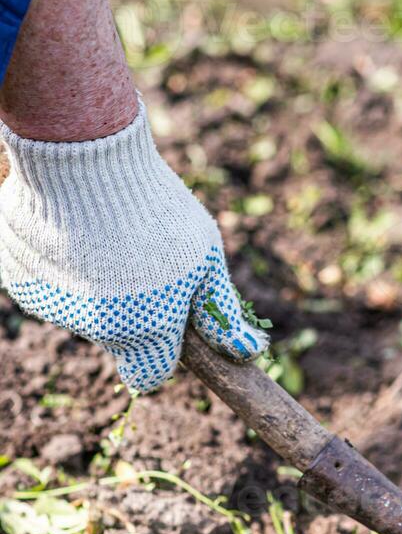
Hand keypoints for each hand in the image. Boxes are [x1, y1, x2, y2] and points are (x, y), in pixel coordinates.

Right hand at [0, 97, 268, 391]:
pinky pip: (47, 285)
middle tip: (138, 261)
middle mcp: (98, 331)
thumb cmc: (156, 207)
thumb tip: (248, 353)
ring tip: (105, 236)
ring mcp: (54, 308)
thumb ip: (220, 311)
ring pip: (80, 312)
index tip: (166, 321)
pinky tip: (71, 231)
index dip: (161, 351)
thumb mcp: (205, 256)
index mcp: (148, 331)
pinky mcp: (21, 282)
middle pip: (117, 340)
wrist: (84, 157)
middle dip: (130, 313)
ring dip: (93, 287)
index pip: (150, 375)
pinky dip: (59, 268)